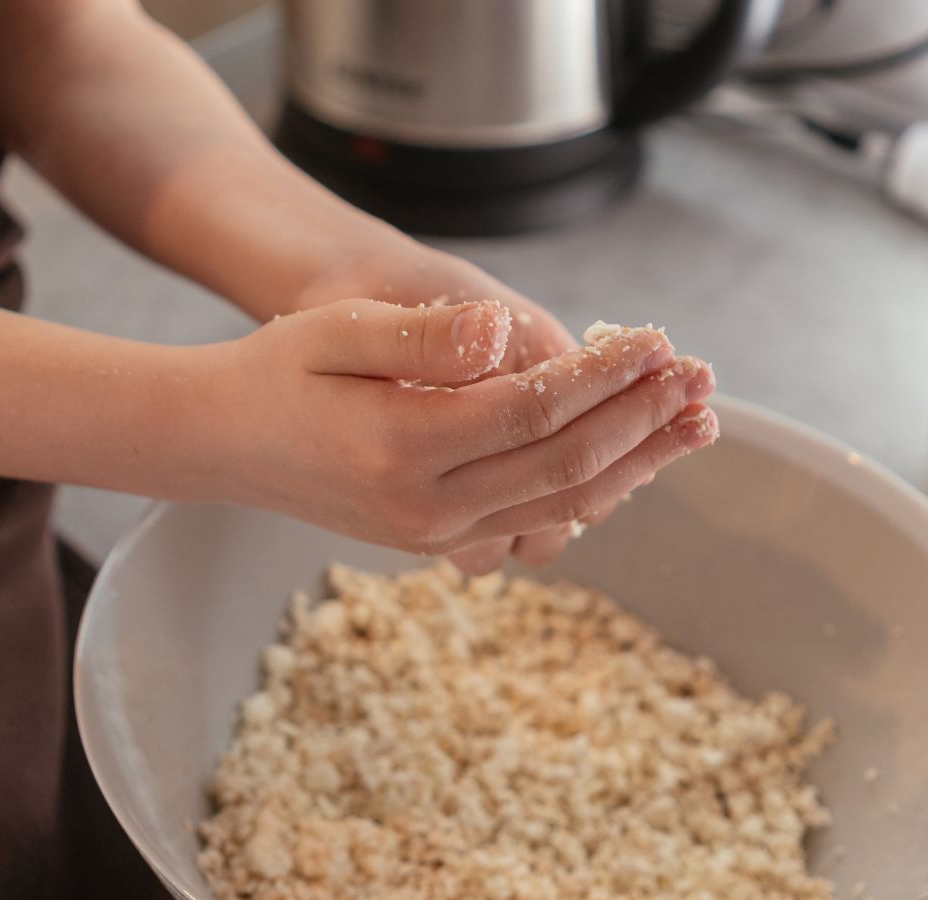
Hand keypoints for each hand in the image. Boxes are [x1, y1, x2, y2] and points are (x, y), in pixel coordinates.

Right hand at [206, 299, 716, 557]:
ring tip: (692, 425)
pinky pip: (533, 526)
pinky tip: (625, 464)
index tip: (656, 338)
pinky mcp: (436, 542)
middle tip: (702, 380)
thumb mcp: (337, 330)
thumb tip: (507, 330)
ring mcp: (433, 535)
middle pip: (567, 467)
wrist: (225, 442)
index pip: (537, 409)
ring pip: (562, 506)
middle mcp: (426, 507)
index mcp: (403, 446)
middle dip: (644, 421)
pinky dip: (589, 495)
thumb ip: (425, 336)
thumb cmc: (277, 373)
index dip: (607, 374)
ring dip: (636, 464)